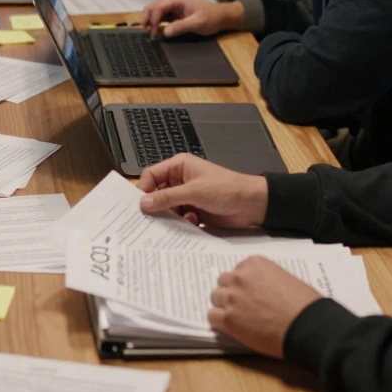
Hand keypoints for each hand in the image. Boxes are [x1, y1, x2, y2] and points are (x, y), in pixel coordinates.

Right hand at [137, 153, 268, 227]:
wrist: (253, 204)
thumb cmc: (226, 189)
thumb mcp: (194, 192)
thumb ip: (167, 198)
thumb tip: (143, 203)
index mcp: (179, 167)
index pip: (151, 176)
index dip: (144, 189)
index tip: (139, 205)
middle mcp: (181, 181)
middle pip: (157, 194)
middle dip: (156, 207)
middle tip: (149, 220)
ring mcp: (188, 197)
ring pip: (168, 209)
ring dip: (171, 217)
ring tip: (177, 222)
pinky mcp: (195, 211)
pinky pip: (179, 219)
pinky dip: (182, 223)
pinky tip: (192, 223)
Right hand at [142, 0, 243, 37]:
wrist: (221, 17)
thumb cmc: (211, 17)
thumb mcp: (197, 23)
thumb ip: (181, 26)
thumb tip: (165, 32)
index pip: (158, 7)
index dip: (153, 19)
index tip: (154, 32)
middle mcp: (172, 1)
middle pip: (153, 7)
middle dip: (148, 18)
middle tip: (148, 32)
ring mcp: (172, 7)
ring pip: (154, 11)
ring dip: (150, 20)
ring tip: (151, 32)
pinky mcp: (174, 13)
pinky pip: (161, 16)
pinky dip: (156, 23)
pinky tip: (157, 31)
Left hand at [208, 257, 322, 357]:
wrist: (306, 326)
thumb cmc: (304, 303)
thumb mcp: (285, 279)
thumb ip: (266, 279)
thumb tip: (259, 289)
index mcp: (254, 264)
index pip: (238, 269)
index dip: (244, 282)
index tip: (251, 291)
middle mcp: (239, 277)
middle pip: (224, 281)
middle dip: (231, 291)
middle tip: (243, 304)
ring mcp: (231, 298)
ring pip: (215, 297)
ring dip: (224, 305)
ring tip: (238, 316)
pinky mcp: (228, 319)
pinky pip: (212, 316)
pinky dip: (220, 321)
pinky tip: (232, 326)